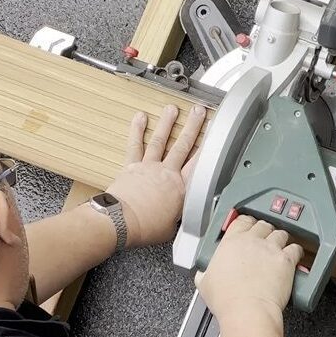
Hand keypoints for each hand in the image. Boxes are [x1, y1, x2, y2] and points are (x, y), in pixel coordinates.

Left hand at [106, 104, 206, 247]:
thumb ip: (179, 216)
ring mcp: (148, 166)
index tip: (214, 134)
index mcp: (181, 188)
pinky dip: (137, 130)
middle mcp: (166, 173)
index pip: (199, 162)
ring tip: (172, 109)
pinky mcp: (131, 166)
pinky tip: (140, 118)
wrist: (121, 222)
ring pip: (161, 140)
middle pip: (183, 145)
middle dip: (193, 126)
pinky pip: (135, 145)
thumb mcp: (172, 228)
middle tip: (198, 111)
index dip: (208, 146)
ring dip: (167, 123)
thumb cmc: (145, 227)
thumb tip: (181, 217)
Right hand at [197, 216, 303, 325]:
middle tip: (264, 237)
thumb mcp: (204, 282)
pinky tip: (294, 256)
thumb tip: (203, 274)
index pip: (241, 221)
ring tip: (280, 245)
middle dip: (264, 229)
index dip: (246, 222)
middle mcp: (252, 241)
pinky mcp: (286, 260)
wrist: (247, 311)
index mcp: (231, 242)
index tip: (247, 226)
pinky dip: (296, 251)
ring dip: (280, 238)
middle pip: (262, 224)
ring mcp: (270, 249)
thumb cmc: (227, 299)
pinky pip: (295, 248)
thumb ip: (205, 272)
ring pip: (280, 233)